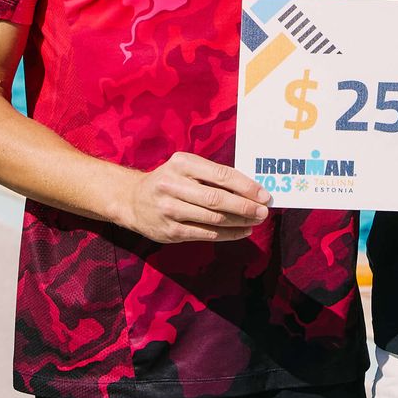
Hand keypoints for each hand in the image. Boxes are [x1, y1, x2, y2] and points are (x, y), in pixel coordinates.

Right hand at [121, 151, 270, 244]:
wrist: (133, 200)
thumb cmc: (170, 181)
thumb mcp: (185, 168)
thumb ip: (213, 175)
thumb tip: (251, 189)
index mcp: (182, 164)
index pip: (221, 175)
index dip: (246, 186)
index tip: (264, 194)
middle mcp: (173, 185)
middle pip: (218, 199)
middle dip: (245, 206)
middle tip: (263, 211)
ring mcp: (170, 210)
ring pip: (214, 219)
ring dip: (239, 222)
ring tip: (255, 221)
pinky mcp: (170, 231)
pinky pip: (206, 233)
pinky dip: (228, 234)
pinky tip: (241, 231)